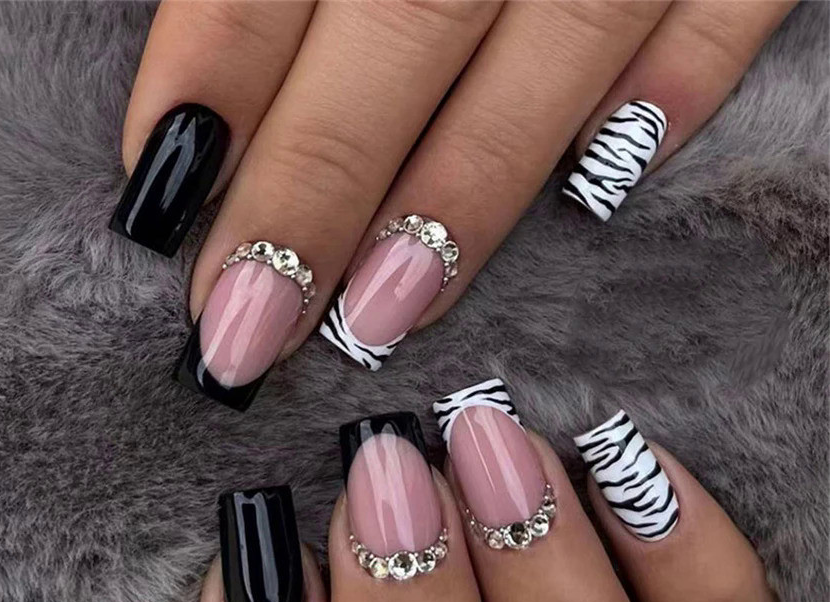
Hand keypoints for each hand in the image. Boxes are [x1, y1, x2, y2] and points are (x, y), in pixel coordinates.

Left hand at [110, 0, 794, 408]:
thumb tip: (202, 66)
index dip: (217, 84)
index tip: (162, 207)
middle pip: (396, 35)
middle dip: (315, 195)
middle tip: (245, 330)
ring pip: (552, 45)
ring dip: (465, 195)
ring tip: (380, 317)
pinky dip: (675, 88)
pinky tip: (605, 197)